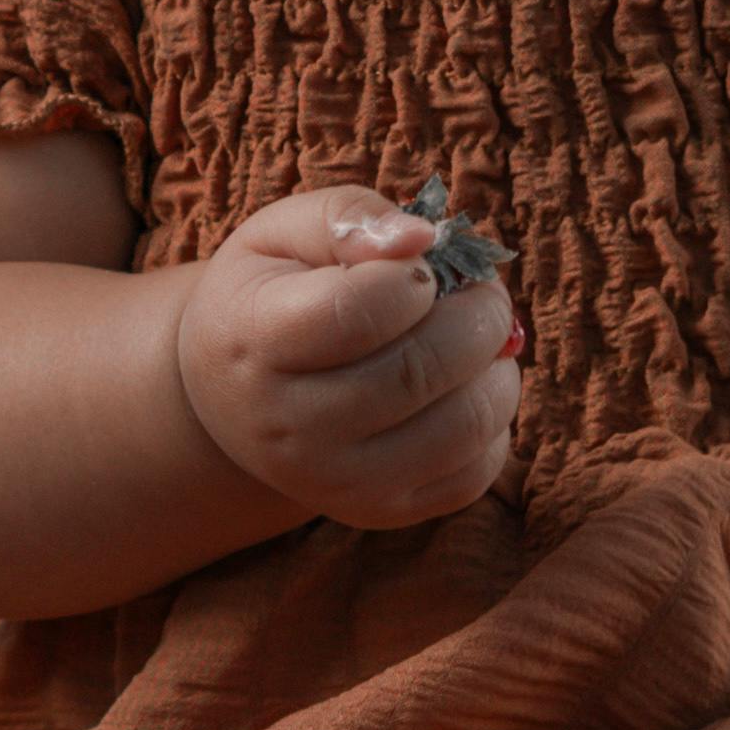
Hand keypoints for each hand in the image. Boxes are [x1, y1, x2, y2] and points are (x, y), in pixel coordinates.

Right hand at [168, 186, 525, 533]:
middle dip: (478, 316)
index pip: (354, 313)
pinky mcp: (380, 512)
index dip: (413, 277)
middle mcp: (287, 428)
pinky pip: (473, 472)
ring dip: (497, 368)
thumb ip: (349, 216)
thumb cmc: (269, 296)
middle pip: (418, 372)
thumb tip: (422, 237)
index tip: (421, 264)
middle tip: (481, 292)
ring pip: (460, 428)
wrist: (232, 397)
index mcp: (254, 342)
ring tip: (480, 337)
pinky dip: (493, 422)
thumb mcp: (282, 233)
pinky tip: (465, 389)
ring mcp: (334, 482)